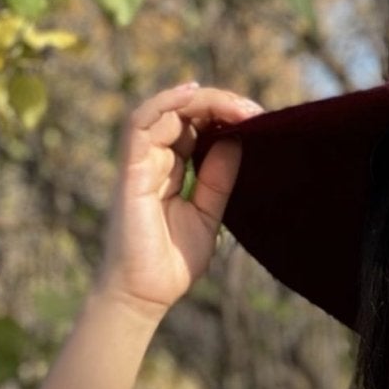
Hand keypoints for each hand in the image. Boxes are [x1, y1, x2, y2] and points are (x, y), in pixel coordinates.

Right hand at [92, 81, 264, 320]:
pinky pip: (140, 123)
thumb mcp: (209, 216)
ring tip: (236, 106)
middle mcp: (155, 161)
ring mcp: (140, 163)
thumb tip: (236, 141)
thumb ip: (219, 180)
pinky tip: (193, 93)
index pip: (195, 128)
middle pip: (183, 114)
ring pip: (165, 111)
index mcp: (172, 171)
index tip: (258, 119)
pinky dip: (165, 102)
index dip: (223, 117)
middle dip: (220, 106)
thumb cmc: (172, 262)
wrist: (146, 294)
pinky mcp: (130, 170)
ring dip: (201, 101)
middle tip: (254, 111)